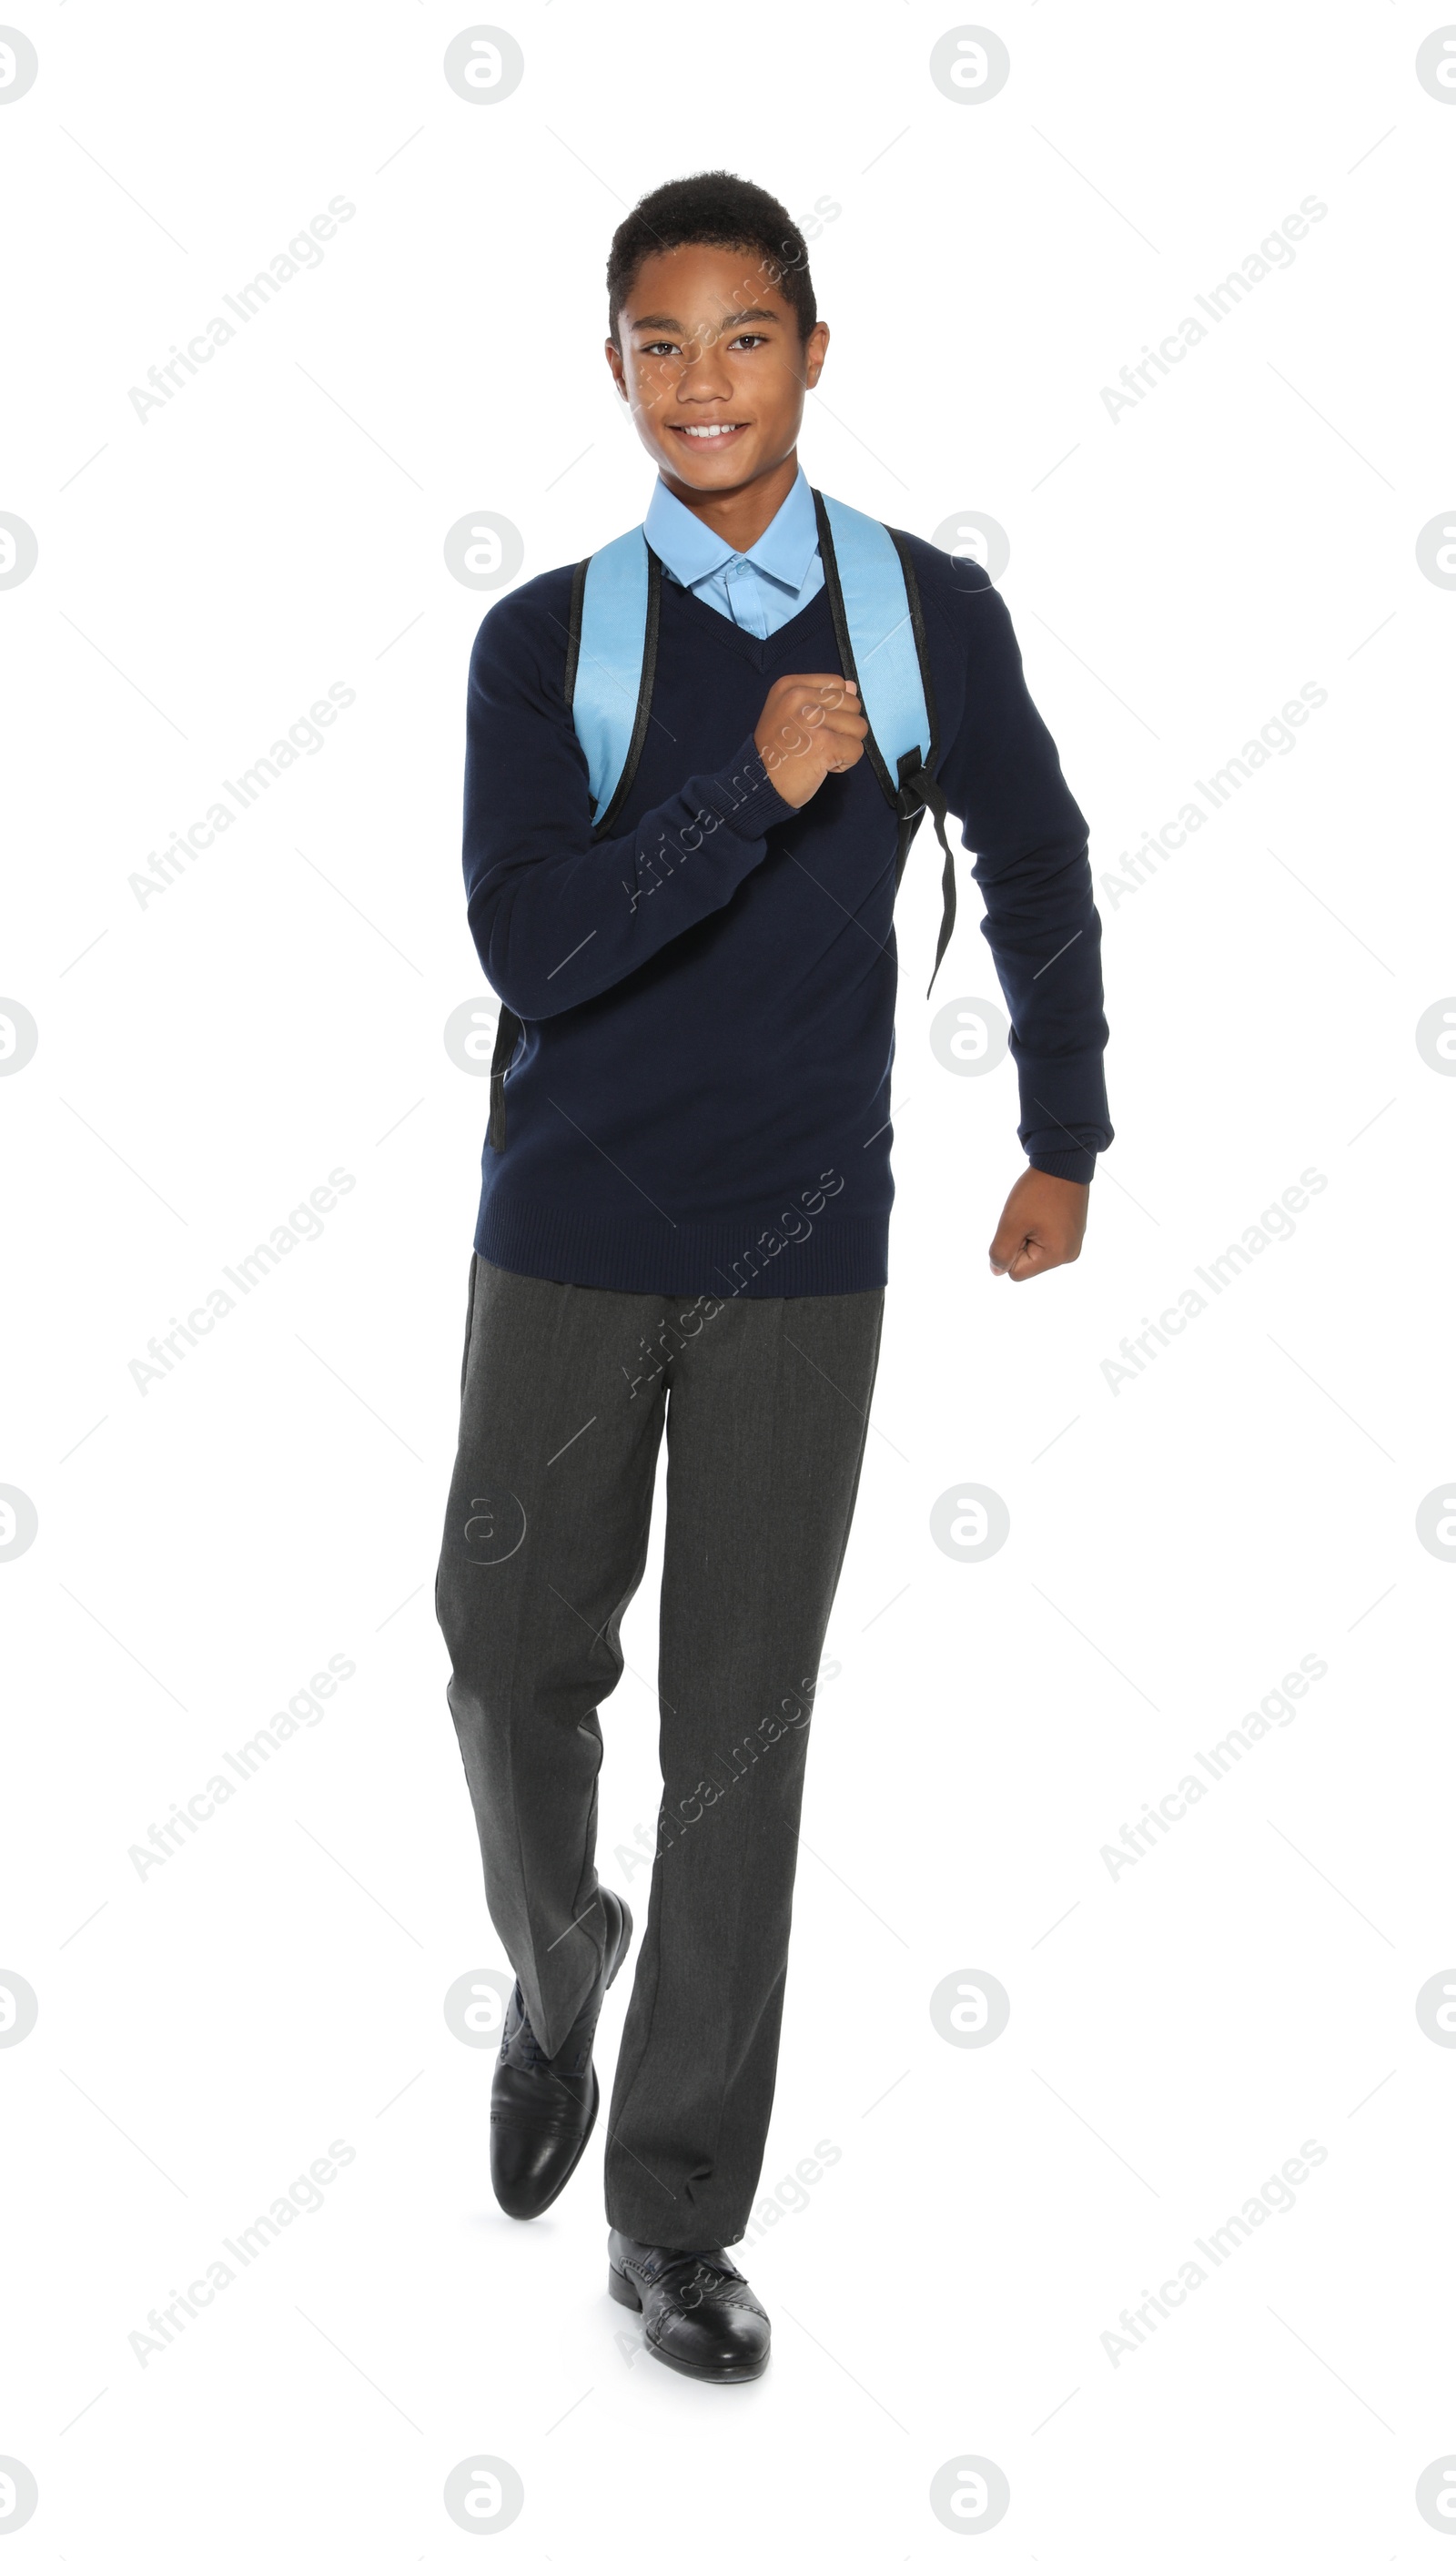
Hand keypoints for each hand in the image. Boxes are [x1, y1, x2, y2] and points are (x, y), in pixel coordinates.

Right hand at [753, 673, 867, 808]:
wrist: (758, 784)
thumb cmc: (775, 750)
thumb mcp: (789, 712)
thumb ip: (821, 697)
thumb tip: (853, 686)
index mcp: (791, 686)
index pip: (838, 684)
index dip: (835, 707)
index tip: (813, 725)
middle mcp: (800, 697)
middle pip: (852, 704)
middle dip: (843, 727)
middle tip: (818, 743)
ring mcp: (813, 720)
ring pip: (859, 726)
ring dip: (846, 745)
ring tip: (821, 754)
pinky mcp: (825, 744)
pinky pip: (857, 750)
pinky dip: (845, 763)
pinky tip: (823, 766)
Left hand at [988, 1168, 1088, 1281]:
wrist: (1062, 1161)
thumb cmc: (1038, 1192)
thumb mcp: (1011, 1223)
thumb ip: (1001, 1252)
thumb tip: (997, 1271)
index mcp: (1057, 1256)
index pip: (1016, 1272)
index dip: (1008, 1250)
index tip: (1017, 1227)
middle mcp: (1069, 1254)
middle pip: (1027, 1262)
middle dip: (1019, 1241)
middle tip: (1027, 1216)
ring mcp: (1072, 1241)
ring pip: (1034, 1249)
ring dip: (1027, 1232)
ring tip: (1036, 1211)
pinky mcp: (1072, 1230)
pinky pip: (1045, 1238)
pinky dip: (1038, 1226)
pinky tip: (1043, 1209)